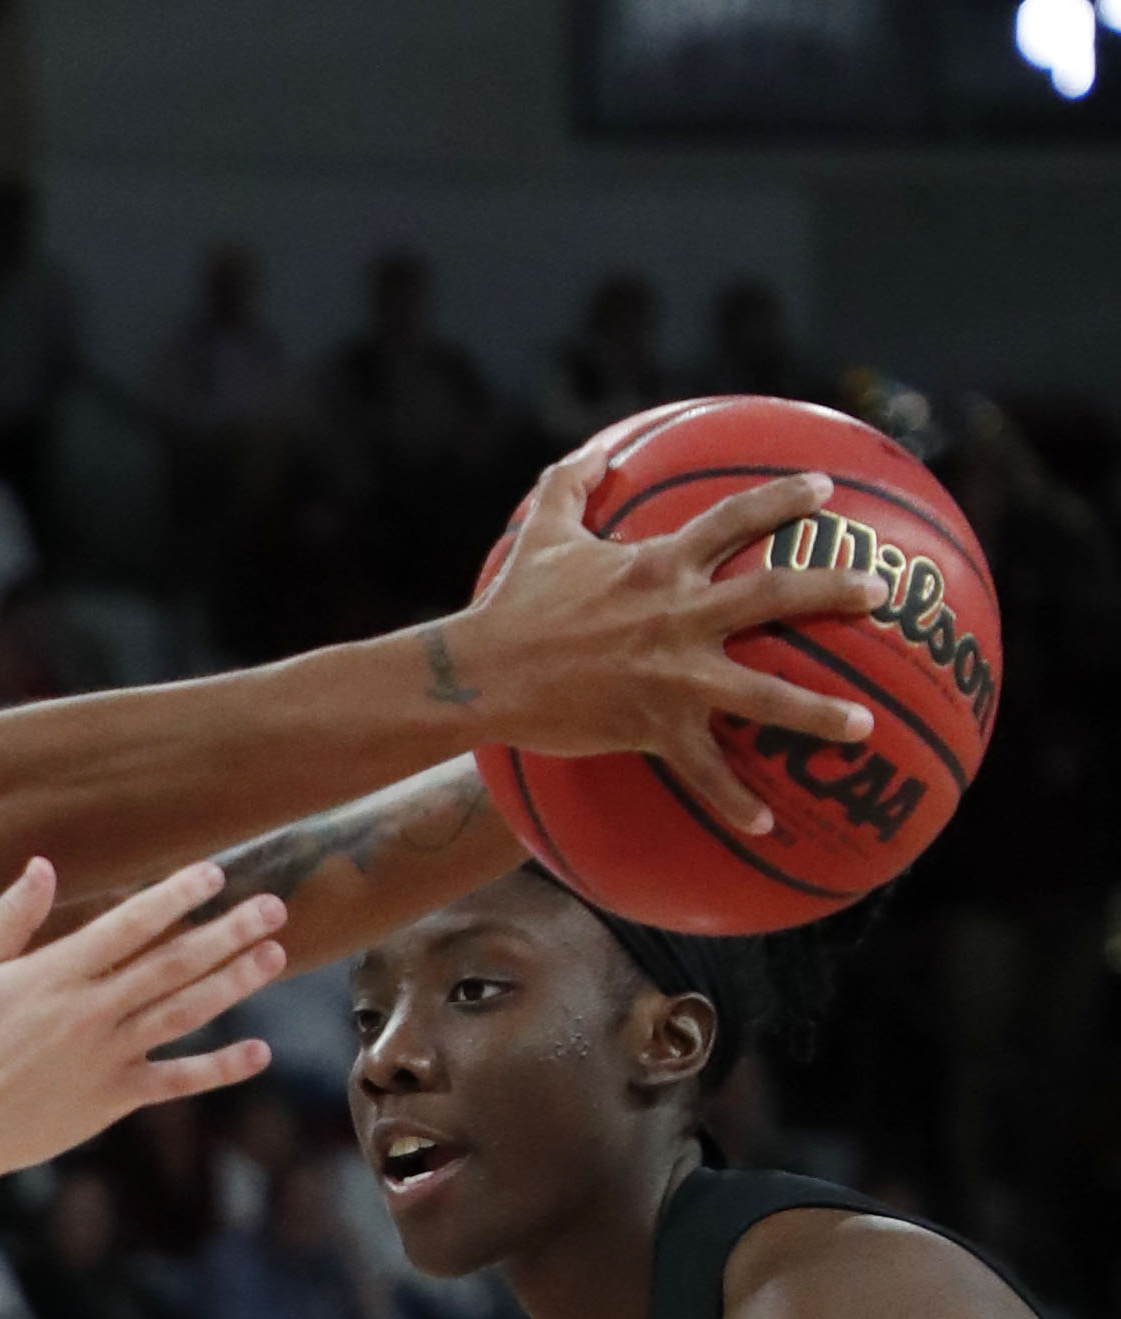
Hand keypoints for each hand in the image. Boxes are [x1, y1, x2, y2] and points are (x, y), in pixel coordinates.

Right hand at [0, 858, 281, 1188]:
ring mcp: (105, 1057)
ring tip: (274, 956)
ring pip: (184, 1012)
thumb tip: (42, 865)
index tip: (214, 874)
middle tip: (274, 908)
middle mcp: (88, 1012)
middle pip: (172, 964)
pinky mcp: (113, 1099)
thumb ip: (9, 919)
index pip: (128, 925)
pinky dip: (220, 1069)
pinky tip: (259, 1052)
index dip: (175, 897)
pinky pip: (176, 1081)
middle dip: (227, 933)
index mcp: (53, 975)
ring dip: (233, 983)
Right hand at [443, 446, 885, 832]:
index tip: (825, 490)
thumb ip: (569, 487)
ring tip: (864, 726)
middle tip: (878, 592)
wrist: (481, 672)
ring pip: (762, 695)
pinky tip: (766, 824)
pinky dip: (733, 801)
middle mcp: (679, 616)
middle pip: (774, 595)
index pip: (734, 520)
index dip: (782, 500)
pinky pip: (703, 771)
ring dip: (817, 712)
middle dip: (833, 590)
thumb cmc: (512, 604)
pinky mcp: (652, 726)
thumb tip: (594, 453)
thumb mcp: (540, 533)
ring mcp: (671, 675)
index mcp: (659, 566)